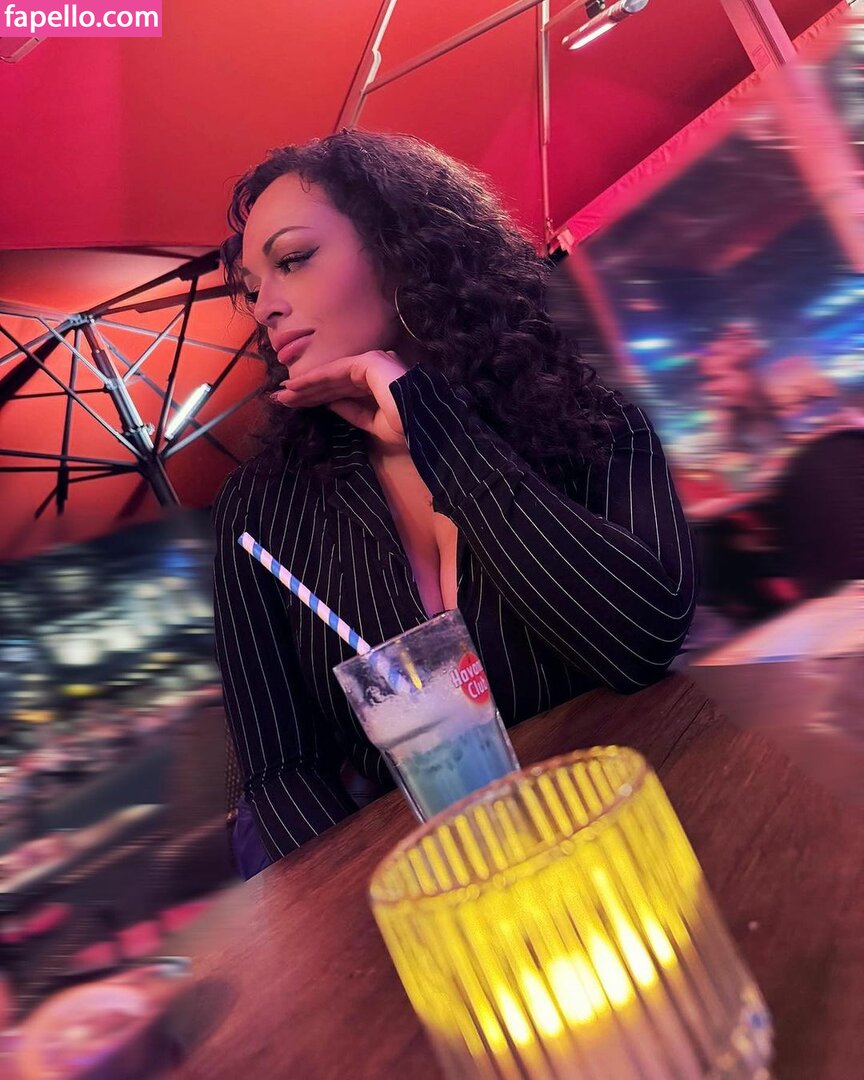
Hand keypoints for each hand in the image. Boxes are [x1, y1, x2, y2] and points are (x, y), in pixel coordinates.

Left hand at [271, 350, 410, 448]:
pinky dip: (315, 378)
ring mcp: (373, 363)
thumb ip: (353, 412)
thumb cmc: (407, 428)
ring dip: (306, 385)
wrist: (424, 425)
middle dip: (308, 391)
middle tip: (283, 399)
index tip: (299, 405)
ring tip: (283, 394)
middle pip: (334, 382)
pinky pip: (336, 371)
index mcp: (380, 383)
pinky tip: (296, 386)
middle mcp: (376, 368)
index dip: (320, 397)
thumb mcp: (375, 425)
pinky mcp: (369, 362)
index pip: (344, 390)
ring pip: (332, 375)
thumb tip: (331, 403)